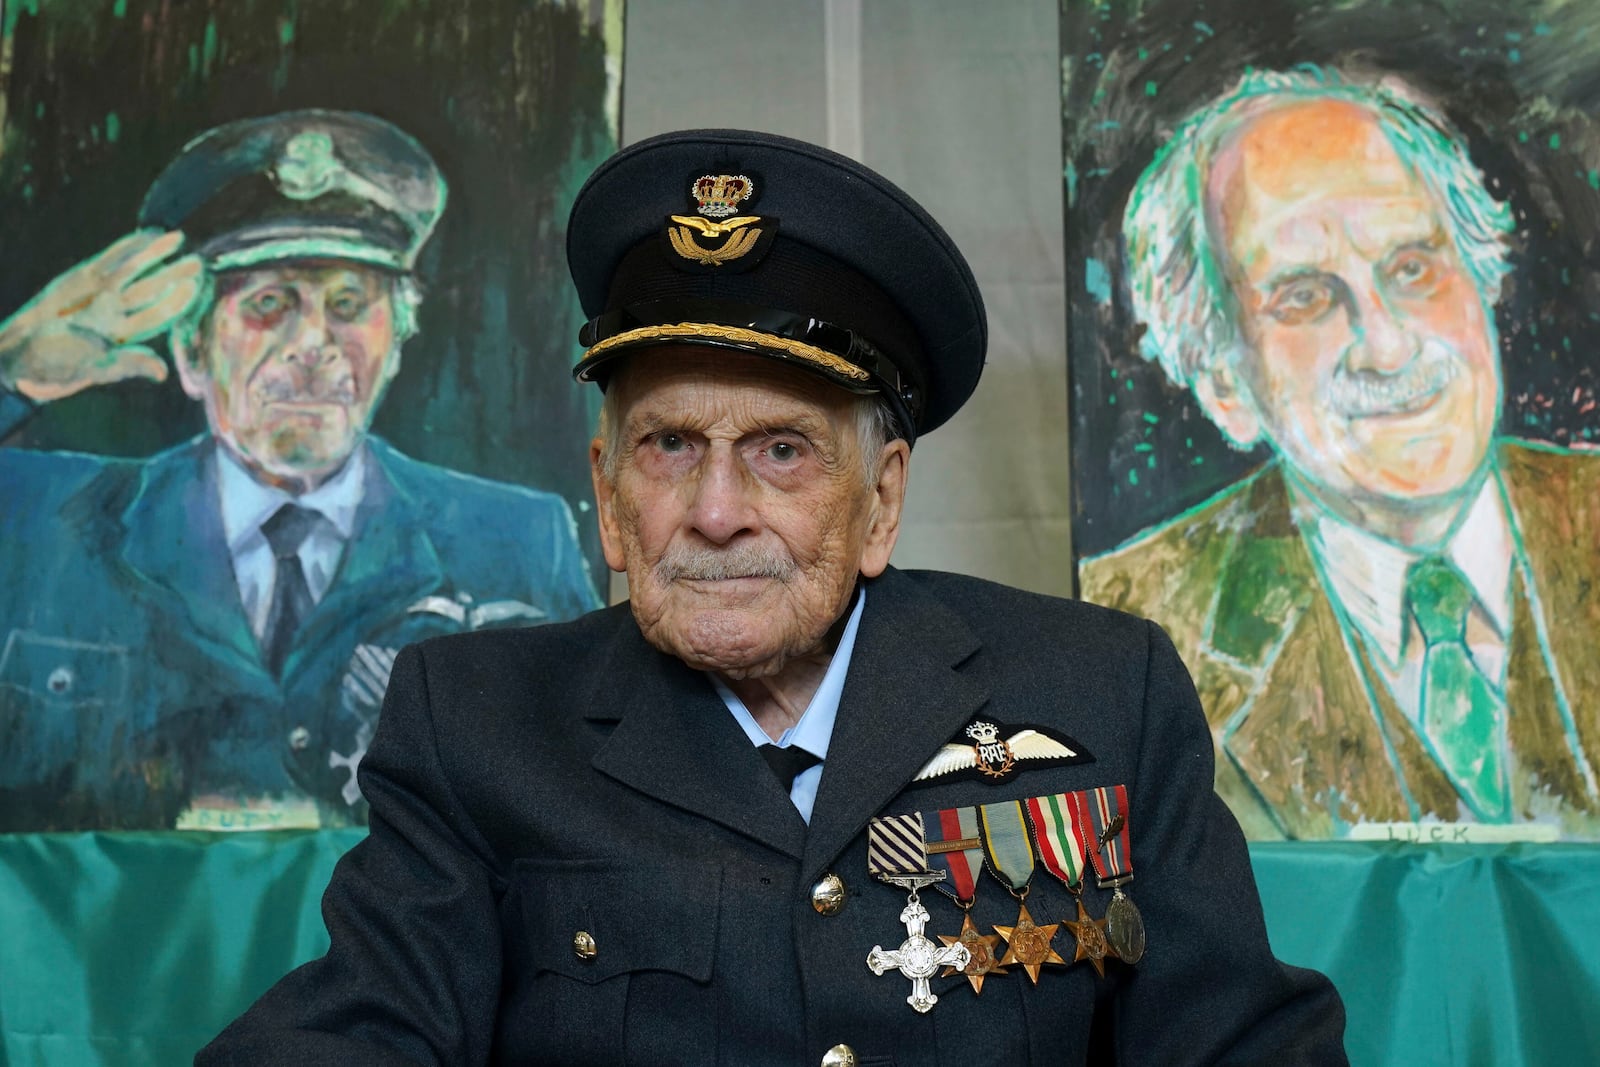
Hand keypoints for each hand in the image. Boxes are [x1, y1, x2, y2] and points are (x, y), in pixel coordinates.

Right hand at [0, 230, 202, 401]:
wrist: (20, 350)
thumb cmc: (58, 363)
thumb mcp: (95, 367)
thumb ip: (128, 364)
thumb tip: (161, 372)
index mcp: (125, 335)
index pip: (158, 315)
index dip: (177, 301)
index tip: (195, 287)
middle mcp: (118, 312)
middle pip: (151, 289)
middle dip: (174, 275)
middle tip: (198, 262)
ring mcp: (101, 293)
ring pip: (134, 270)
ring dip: (155, 255)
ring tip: (177, 238)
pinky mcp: (82, 278)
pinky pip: (110, 259)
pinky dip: (129, 246)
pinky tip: (148, 234)